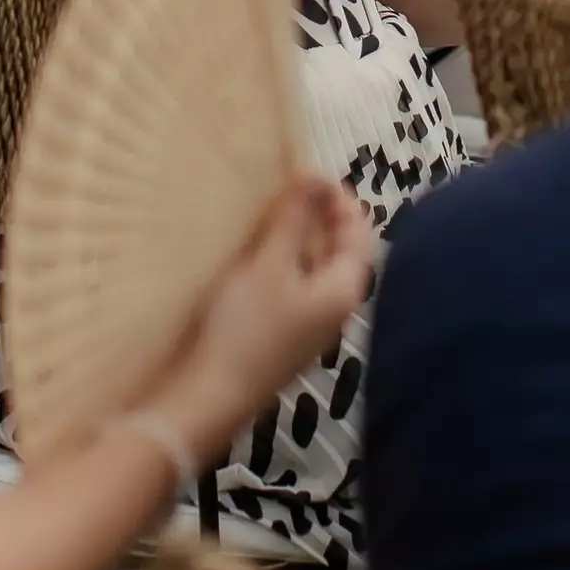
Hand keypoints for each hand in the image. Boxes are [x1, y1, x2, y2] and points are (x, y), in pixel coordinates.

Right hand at [153, 175, 376, 444]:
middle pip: (341, 252)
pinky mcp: (285, 338)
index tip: (307, 172)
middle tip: (289, 188)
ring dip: (300, 239)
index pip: (359, 233)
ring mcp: (311, 328)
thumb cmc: (244, 325)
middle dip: (320, 216)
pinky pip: (296, 288)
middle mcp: (336, 311)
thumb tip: (313, 175)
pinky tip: (257, 256)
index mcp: (343, 290)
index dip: (339, 198)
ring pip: (316, 270)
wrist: (210, 396)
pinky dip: (284, 262)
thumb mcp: (268, 264)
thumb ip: (293, 219)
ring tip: (271, 214)